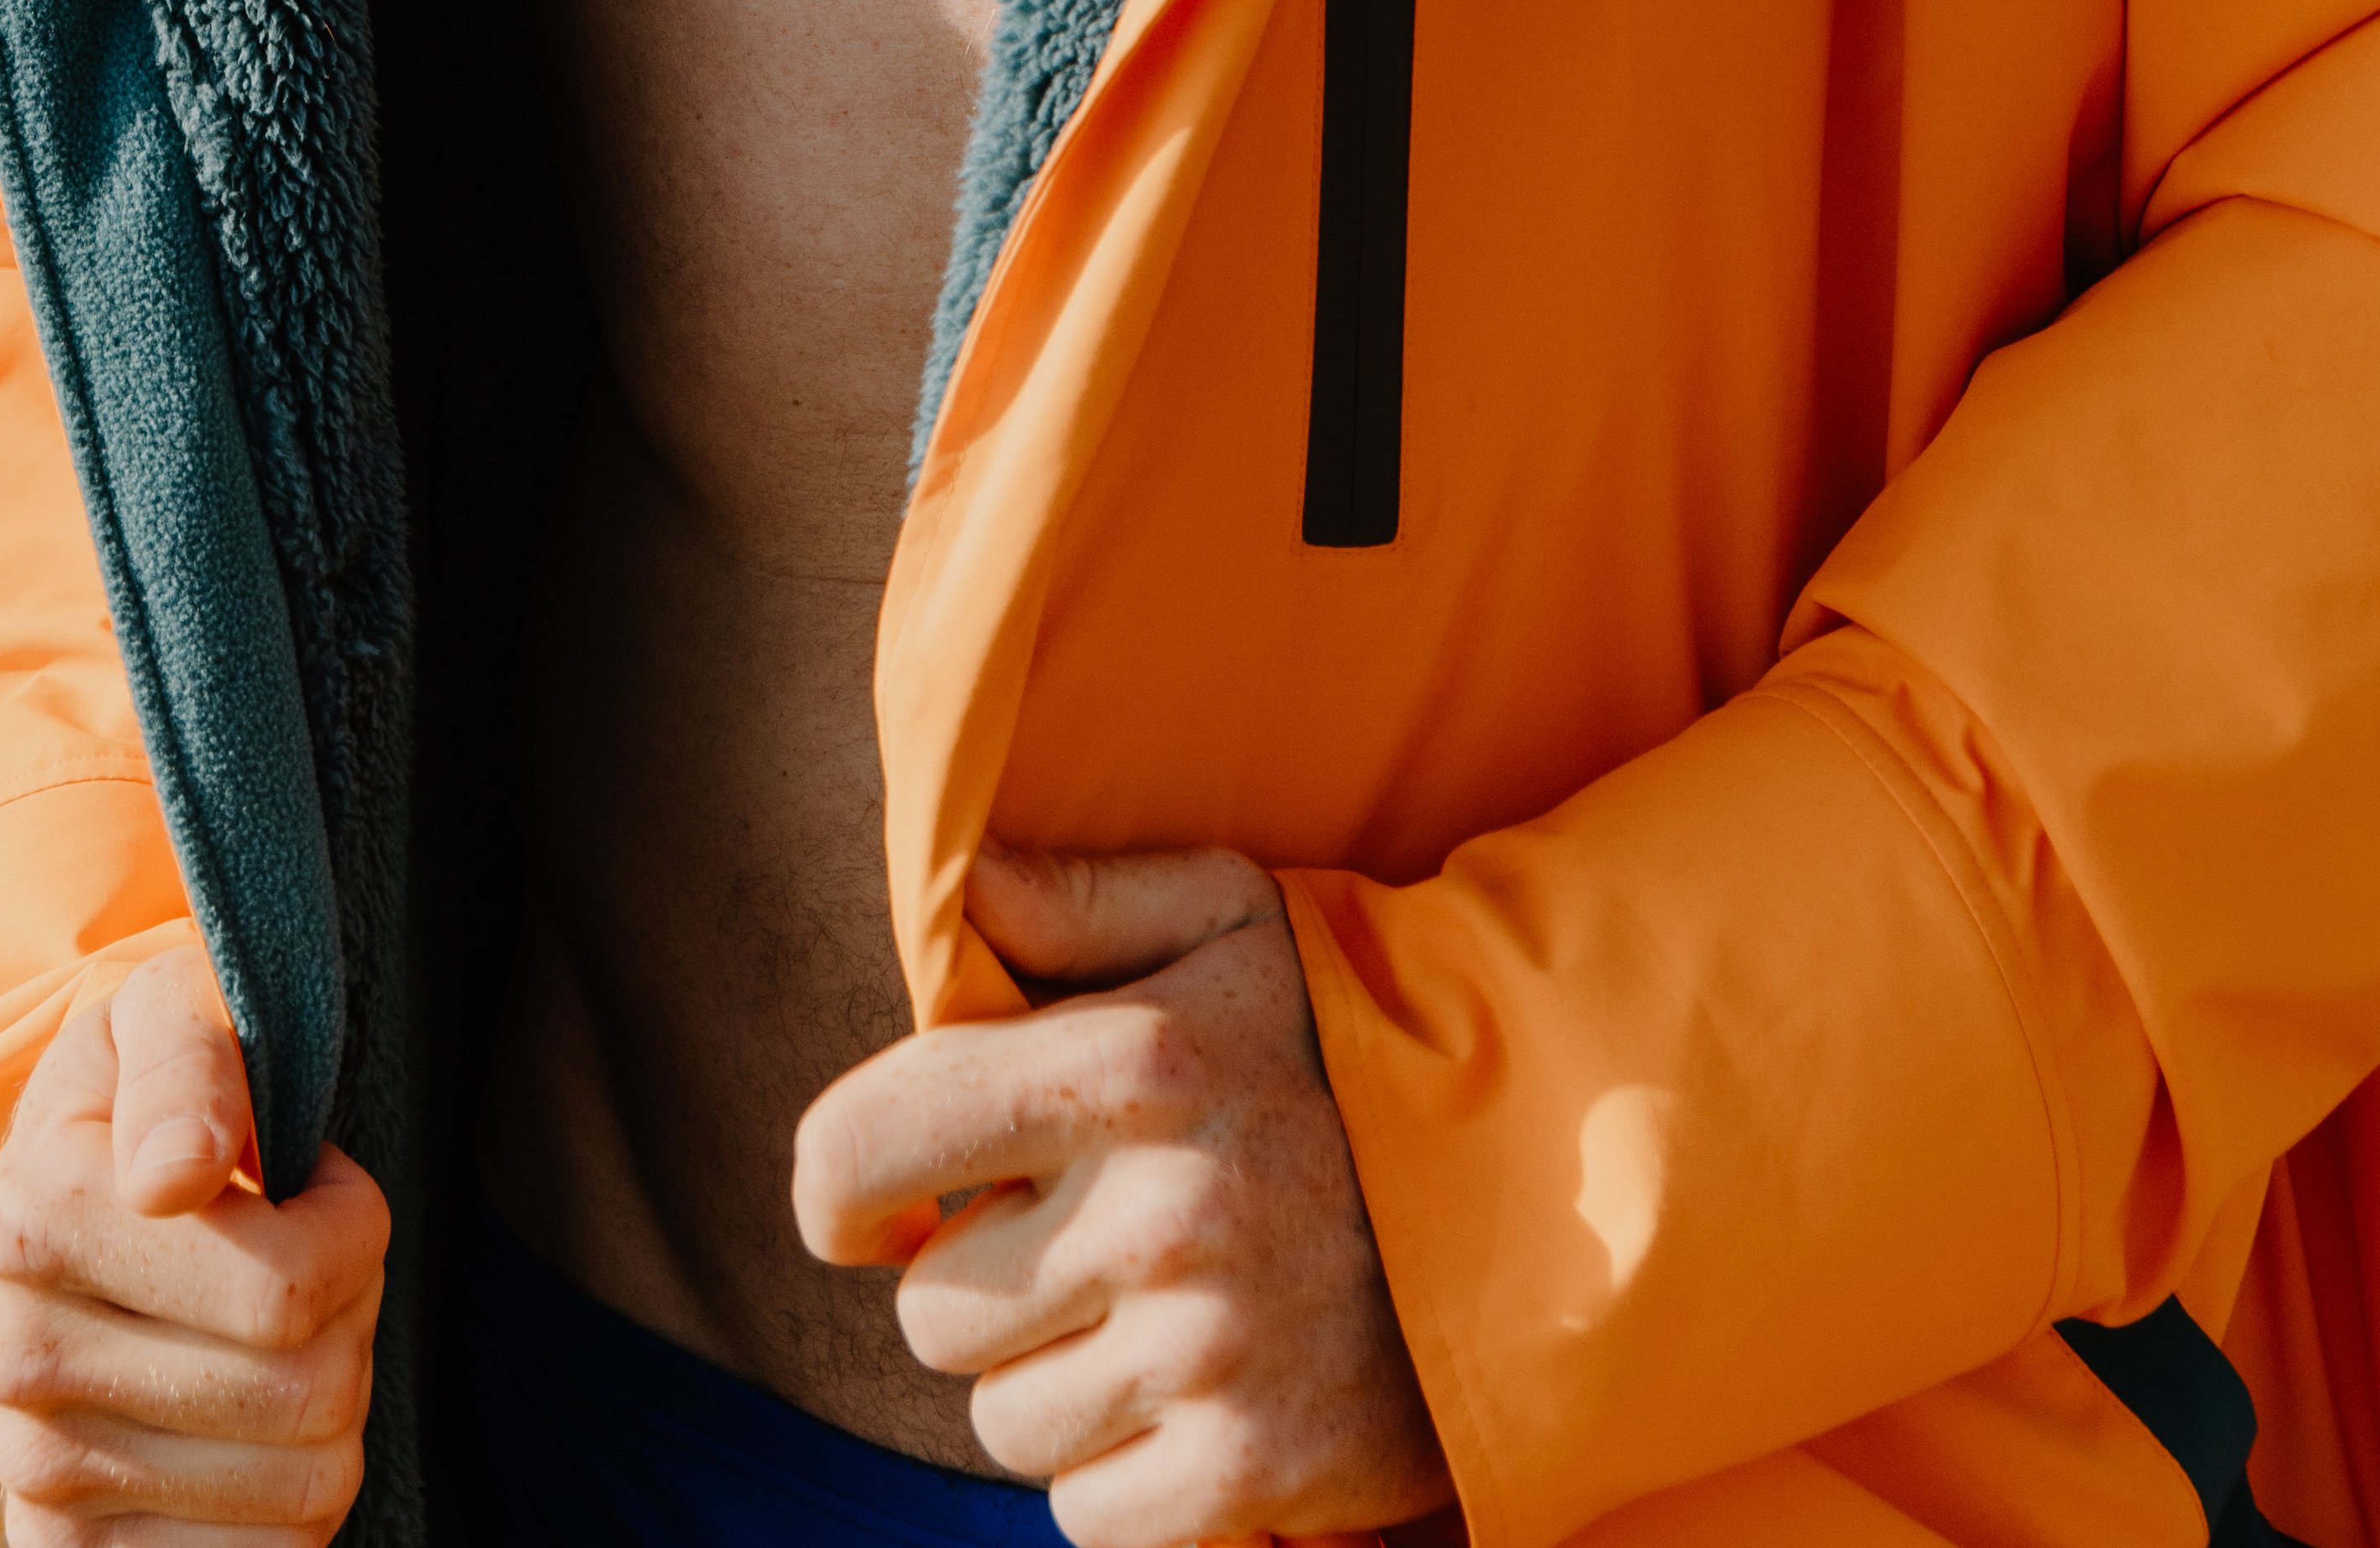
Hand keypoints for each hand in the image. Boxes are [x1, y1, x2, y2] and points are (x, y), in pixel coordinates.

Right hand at [0, 935, 385, 1534]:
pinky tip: (252, 1425)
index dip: (349, 1229)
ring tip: (272, 1328)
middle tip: (302, 1254)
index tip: (310, 1181)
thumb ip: (188, 1063)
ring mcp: (36, 1472)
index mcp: (24, 1216)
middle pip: (306, 1391)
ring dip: (330, 1403)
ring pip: (306, 1485)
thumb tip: (172, 1176)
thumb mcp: (176, 1011)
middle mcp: (8, 1358)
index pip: (286, 1291)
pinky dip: (294, 1501)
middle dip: (347, 1314)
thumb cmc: (162, 1089)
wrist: (81, 1194)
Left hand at [792, 838, 1451, 1540]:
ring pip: (1003, 1421)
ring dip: (1054, 1381)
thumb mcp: (1234, 920)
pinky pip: (1085, 1509)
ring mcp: (1205, 1354)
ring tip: (1155, 1315)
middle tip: (1078, 1246)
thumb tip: (963, 893)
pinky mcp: (1248, 1475)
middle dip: (983, 1284)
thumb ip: (1080, 898)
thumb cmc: (1351, 1046)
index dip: (834, 1190)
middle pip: (930, 1311)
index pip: (866, 1144)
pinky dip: (1121, 1474)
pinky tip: (1196, 1397)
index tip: (862, 1211)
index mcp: (1125, 1062)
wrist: (1545, 1195)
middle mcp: (1156, 1212)